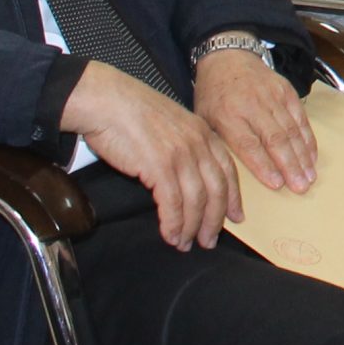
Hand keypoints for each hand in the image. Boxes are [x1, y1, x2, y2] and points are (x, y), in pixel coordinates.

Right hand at [59, 61, 242, 249]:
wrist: (107, 101)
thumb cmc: (132, 114)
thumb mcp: (172, 124)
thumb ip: (186, 146)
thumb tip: (190, 176)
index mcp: (204, 132)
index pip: (228, 170)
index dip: (233, 197)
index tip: (236, 217)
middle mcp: (198, 144)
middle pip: (217, 190)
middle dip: (215, 220)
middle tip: (209, 241)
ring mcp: (180, 155)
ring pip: (196, 201)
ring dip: (192, 227)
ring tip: (185, 244)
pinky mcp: (159, 167)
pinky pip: (172, 204)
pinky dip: (173, 224)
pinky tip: (170, 235)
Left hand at [192, 50, 315, 195]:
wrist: (227, 57)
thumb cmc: (213, 94)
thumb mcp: (204, 118)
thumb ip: (218, 143)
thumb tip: (231, 176)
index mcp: (226, 114)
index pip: (248, 143)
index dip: (264, 165)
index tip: (277, 184)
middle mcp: (252, 105)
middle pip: (275, 139)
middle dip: (290, 165)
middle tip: (301, 187)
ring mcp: (272, 97)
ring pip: (291, 130)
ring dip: (303, 156)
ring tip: (310, 177)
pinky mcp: (286, 91)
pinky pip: (300, 118)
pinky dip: (308, 139)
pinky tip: (312, 157)